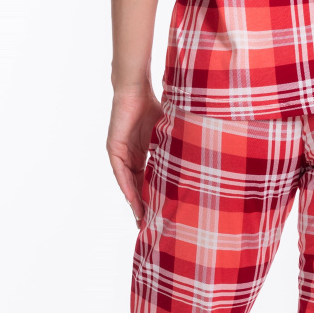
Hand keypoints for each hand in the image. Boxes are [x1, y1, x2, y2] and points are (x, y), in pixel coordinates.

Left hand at [107, 85, 162, 225]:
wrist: (136, 88)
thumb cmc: (153, 104)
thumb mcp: (168, 132)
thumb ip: (175, 145)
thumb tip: (199, 156)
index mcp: (141, 153)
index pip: (146, 179)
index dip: (152, 195)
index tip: (159, 212)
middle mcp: (129, 155)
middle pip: (135, 185)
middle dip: (142, 205)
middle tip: (148, 224)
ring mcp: (120, 152)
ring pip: (127, 182)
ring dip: (133, 200)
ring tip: (141, 217)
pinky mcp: (114, 147)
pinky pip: (120, 171)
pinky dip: (127, 186)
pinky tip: (132, 199)